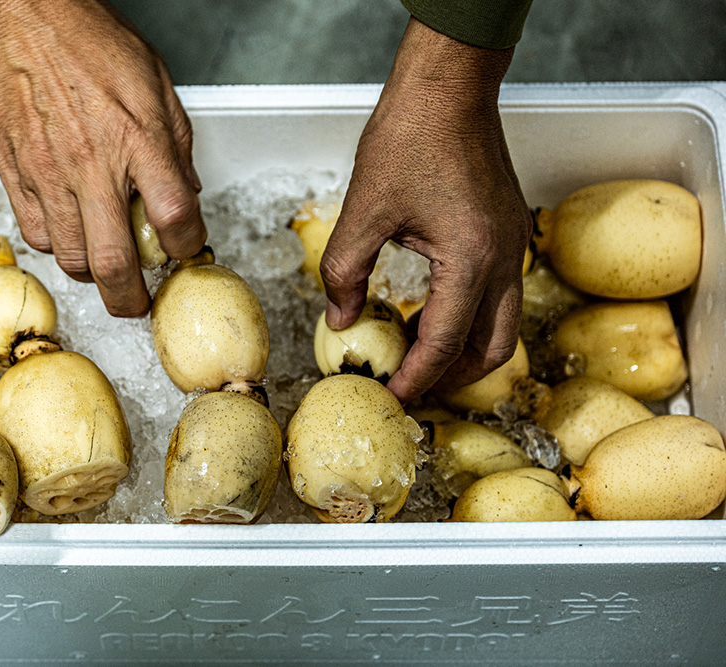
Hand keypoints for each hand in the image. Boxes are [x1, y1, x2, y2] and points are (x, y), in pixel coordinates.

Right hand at [0, 0, 205, 315]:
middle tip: (138, 302)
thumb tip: (187, 192)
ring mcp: (49, 174)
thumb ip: (175, 143)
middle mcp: (93, 164)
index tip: (187, 251)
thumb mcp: (155, 81)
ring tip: (104, 263)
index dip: (188, 247)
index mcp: (137, 138)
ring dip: (94, 274)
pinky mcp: (15, 175)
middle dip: (132, 299)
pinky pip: (37, 235)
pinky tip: (70, 228)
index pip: (176, 218)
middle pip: (116, 264)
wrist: (19, 14)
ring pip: (71, 259)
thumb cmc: (86, 38)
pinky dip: (58, 245)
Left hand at [320, 18, 531, 403]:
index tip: (390, 397)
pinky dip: (469, 318)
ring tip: (418, 357)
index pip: (442, 344)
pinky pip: (498, 294)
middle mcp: (503, 259)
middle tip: (412, 388)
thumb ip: (344, 273)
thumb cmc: (411, 137)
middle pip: (491, 349)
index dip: (414, 379)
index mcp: (471, 260)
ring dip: (464, 350)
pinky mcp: (507, 231)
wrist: (448, 89)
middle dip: (452, 379)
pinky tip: (430, 312)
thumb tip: (339, 320)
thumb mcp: (363, 211)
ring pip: (501, 324)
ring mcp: (512, 244)